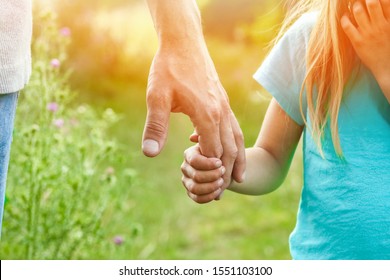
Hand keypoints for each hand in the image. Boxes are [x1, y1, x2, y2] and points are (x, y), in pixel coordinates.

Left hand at [142, 44, 245, 184]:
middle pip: (230, 149)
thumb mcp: (156, 97)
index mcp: (207, 115)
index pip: (213, 153)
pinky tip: (228, 148)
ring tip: (239, 178)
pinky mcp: (223, 100)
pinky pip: (234, 127)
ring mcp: (224, 105)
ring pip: (237, 138)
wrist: (184, 41)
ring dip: (237, 159)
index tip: (203, 186)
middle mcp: (221, 112)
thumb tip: (149, 153)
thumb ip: (155, 126)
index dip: (209, 171)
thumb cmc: (168, 68)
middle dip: (227, 172)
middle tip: (223, 192)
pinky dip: (235, 143)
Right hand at [181, 145, 226, 202]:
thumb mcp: (219, 147)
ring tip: (222, 182)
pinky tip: (218, 191)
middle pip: (196, 176)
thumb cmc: (222, 153)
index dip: (208, 164)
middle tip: (224, 172)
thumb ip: (211, 143)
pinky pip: (197, 198)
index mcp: (190, 154)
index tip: (221, 163)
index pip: (195, 161)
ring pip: (195, 188)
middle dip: (213, 175)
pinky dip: (209, 196)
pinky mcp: (191, 192)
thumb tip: (193, 137)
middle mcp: (185, 167)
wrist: (225, 166)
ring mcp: (187, 180)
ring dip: (211, 187)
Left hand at [341, 0, 389, 84]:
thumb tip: (381, 6)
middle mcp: (380, 26)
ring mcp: (368, 34)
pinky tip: (345, 17)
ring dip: (355, 6)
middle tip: (362, 1)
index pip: (385, 1)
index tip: (371, 0)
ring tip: (354, 7)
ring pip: (358, 12)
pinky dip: (344, 18)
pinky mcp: (357, 42)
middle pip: (371, 2)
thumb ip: (387, 18)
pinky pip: (347, 26)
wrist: (387, 68)